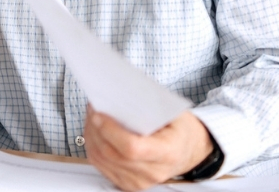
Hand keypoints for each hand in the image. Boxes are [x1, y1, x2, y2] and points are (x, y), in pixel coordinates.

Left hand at [84, 108, 214, 191]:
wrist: (187, 151)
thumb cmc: (179, 129)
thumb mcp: (173, 112)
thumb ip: (149, 105)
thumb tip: (117, 96)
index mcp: (168, 153)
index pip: (132, 148)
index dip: (111, 131)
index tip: (99, 114)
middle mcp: (154, 172)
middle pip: (112, 154)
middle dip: (96, 129)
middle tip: (92, 109)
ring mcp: (139, 182)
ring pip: (102, 160)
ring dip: (91, 136)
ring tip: (91, 117)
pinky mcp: (127, 184)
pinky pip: (101, 165)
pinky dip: (93, 146)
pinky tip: (95, 132)